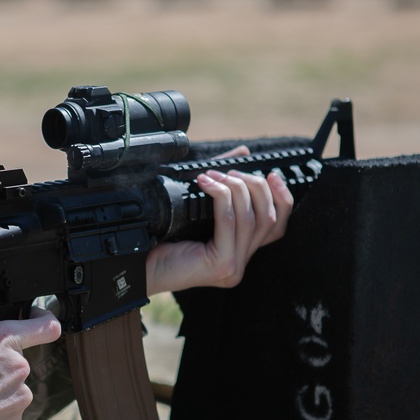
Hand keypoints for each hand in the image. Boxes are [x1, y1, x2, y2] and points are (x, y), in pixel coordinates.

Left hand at [145, 146, 292, 294]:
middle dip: (256, 188)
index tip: (274, 174)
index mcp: (239, 252)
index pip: (276, 226)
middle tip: (231, 172)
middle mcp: (241, 263)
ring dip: (236, 189)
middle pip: (268, 219)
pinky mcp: (222, 264)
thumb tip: (243, 153)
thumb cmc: (162, 238)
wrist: (138, 263)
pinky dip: (222, 198)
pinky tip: (207, 185)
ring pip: (251, 219)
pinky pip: (229, 222)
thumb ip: (222, 184)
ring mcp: (233, 266)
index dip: (282, 198)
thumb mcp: (198, 208)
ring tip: (215, 175)